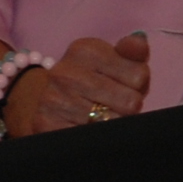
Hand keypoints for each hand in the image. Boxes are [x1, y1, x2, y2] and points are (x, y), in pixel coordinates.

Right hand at [6, 33, 153, 134]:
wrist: (43, 101)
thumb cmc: (91, 80)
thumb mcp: (113, 60)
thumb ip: (132, 51)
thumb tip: (139, 43)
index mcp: (86, 50)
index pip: (139, 76)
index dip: (138, 86)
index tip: (124, 84)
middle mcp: (65, 72)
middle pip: (130, 102)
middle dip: (128, 107)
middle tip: (113, 104)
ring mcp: (53, 99)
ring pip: (112, 124)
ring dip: (112, 124)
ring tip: (99, 116)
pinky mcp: (45, 125)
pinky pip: (91, 139)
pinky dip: (96, 138)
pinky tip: (87, 128)